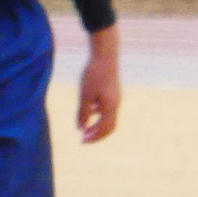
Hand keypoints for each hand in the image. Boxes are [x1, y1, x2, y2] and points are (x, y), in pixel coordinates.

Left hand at [79, 27, 120, 142]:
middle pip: (109, 126)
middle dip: (97, 134)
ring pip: (109, 117)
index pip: (104, 129)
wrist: (105, 55)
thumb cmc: (93, 74)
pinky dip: (99, 114)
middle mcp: (116, 104)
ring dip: (98, 125)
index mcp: (110, 107)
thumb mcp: (85, 95)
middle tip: (84, 139)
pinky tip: (89, 111)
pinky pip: (108, 108)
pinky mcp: (113, 91)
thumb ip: (83, 113)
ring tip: (85, 128)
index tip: (82, 141)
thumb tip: (81, 128)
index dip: (94, 137)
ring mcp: (116, 97)